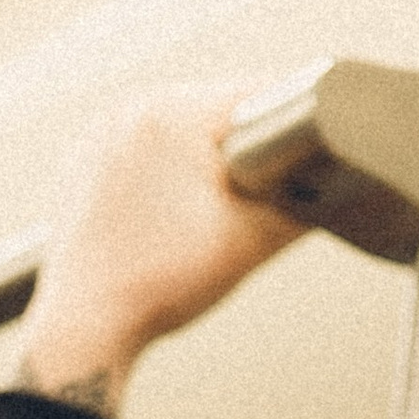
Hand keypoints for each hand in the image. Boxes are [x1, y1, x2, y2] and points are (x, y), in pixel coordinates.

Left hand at [14, 92, 306, 418]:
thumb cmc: (155, 284)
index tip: (307, 149)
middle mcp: (129, 110)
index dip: (294, 123)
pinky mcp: (84, 163)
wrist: (86, 324)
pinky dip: (164, 177)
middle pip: (216, 111)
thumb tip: (335, 185)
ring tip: (203, 217)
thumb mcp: (253, 242)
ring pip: (179, 133)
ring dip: (203, 163)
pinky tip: (168, 219)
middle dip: (243, 150)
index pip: (258, 94)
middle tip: (250, 201)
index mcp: (172, 112)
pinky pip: (142, 154)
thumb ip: (304, 205)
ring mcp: (100, 135)